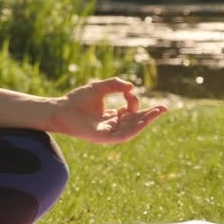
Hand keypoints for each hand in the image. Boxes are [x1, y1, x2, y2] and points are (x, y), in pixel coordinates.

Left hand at [46, 78, 166, 144]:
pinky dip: (132, 130)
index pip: (130, 111)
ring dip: (145, 122)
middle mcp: (111, 126)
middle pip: (135, 122)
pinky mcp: (102, 138)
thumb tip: (131, 87)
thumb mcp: (99, 88)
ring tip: (157, 113)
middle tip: (164, 108)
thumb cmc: (76, 100)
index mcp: (111, 116)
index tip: (128, 91)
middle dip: (150, 116)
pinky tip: (141, 122)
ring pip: (131, 130)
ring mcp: (108, 133)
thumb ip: (115, 85)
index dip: (134, 100)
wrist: (59, 109)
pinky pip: (121, 136)